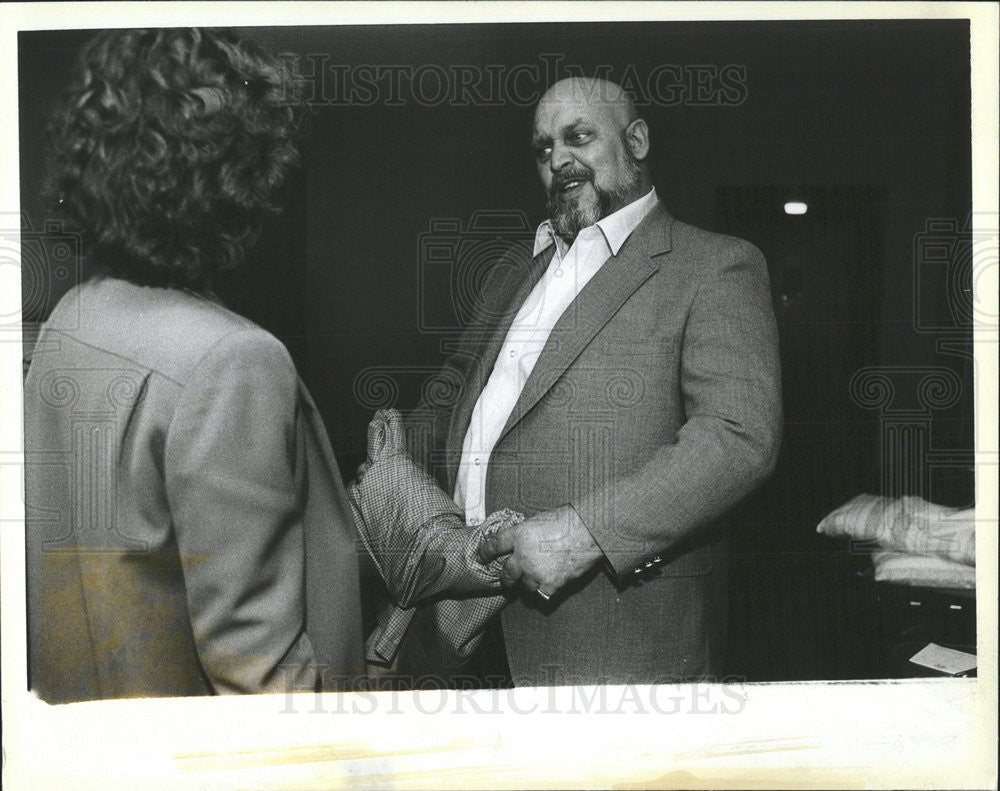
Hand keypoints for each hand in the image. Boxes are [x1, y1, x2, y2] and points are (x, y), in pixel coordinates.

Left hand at [477, 505, 602, 599]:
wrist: (589, 532)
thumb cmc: (570, 520)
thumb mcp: (541, 520)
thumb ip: (528, 533)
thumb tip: (524, 541)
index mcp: (519, 535)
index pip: (495, 545)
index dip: (485, 553)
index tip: (481, 558)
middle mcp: (523, 555)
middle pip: (506, 573)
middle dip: (506, 578)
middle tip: (507, 581)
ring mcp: (535, 572)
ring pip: (525, 586)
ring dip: (528, 585)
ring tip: (535, 582)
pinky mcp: (549, 585)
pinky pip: (541, 596)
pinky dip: (543, 593)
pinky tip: (548, 589)